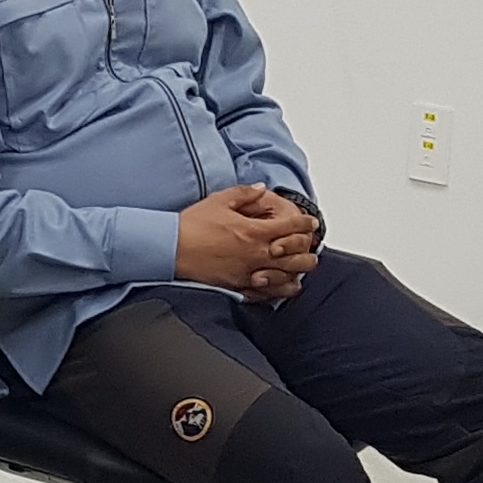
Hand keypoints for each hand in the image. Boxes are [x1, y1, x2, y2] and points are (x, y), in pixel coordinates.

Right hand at [174, 186, 310, 301]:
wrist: (172, 249)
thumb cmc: (192, 226)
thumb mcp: (219, 201)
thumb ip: (245, 194)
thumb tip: (261, 190)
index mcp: (254, 232)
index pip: (291, 227)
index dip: (305, 223)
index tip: (310, 222)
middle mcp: (256, 254)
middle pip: (297, 256)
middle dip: (307, 248)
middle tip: (309, 244)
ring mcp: (249, 273)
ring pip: (287, 277)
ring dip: (298, 269)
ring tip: (301, 264)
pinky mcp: (239, 287)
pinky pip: (268, 293)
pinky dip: (281, 289)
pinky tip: (284, 284)